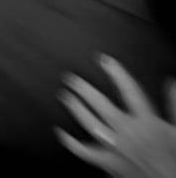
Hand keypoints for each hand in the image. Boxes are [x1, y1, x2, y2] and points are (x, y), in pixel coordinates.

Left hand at [56, 54, 175, 177]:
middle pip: (100, 104)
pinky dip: (70, 142)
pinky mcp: (108, 163)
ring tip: (64, 95)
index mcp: (146, 122)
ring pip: (89, 123)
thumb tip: (171, 82)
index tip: (103, 60)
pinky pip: (84, 152)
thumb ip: (175, 106)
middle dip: (84, 89)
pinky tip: (60, 133)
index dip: (116, 73)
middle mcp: (126, 132)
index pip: (129, 91)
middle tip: (70, 78)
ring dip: (75, 108)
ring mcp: (114, 147)